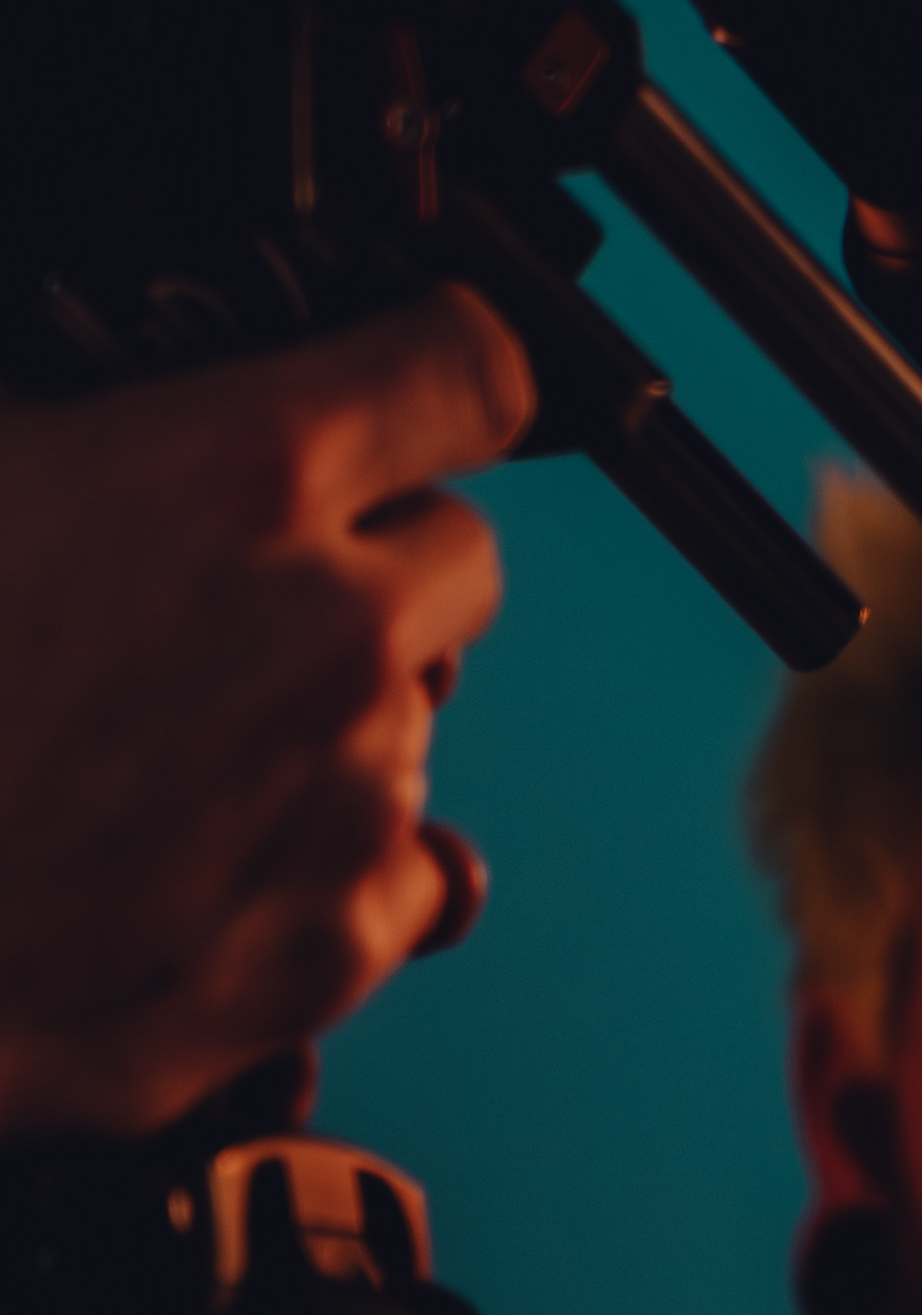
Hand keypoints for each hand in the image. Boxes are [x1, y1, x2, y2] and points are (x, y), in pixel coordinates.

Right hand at [0, 290, 534, 1148]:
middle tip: (241, 594)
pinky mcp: (342, 941)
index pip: (462, 373)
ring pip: (416, 716)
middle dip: (374, 564)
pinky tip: (207, 855)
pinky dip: (333, 859)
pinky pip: (409, 867)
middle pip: (459, 557)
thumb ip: (66, 403)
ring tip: (168, 745)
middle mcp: (329, 633)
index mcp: (237, 475)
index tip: (416, 389)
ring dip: (333, 718)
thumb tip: (96, 384)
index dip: (437, 373)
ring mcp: (350, 796)